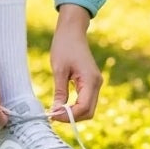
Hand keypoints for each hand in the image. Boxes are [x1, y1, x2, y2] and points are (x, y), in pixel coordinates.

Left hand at [49, 4, 102, 121]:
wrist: (72, 31)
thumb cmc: (64, 46)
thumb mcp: (59, 70)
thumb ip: (60, 92)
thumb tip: (56, 112)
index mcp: (91, 80)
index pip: (84, 108)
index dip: (69, 116)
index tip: (53, 115)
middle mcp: (97, 84)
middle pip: (88, 111)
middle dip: (72, 117)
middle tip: (53, 115)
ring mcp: (95, 83)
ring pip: (88, 108)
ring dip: (73, 113)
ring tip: (56, 110)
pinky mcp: (90, 82)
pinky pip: (86, 100)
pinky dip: (75, 106)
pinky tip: (62, 105)